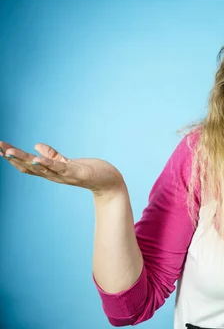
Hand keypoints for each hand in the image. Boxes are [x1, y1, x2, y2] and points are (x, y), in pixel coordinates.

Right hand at [0, 140, 124, 194]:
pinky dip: (47, 163)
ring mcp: (64, 175)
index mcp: (51, 172)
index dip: (13, 158)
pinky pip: (59, 168)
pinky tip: (36, 158)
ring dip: (24, 159)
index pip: (27, 165)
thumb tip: (37, 146)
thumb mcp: (69, 163)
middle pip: (29, 166)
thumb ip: (53, 156)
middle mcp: (54, 175)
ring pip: (40, 167)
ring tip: (9, 152)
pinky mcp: (77, 173)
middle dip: (12, 157)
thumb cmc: (90, 172)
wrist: (109, 183)